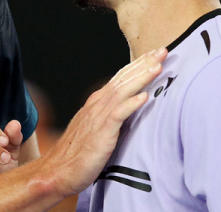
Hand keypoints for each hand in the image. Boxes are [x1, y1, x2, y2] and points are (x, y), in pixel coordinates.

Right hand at [40, 47, 166, 195]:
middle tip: (163, 50)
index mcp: (97, 102)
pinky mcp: (101, 132)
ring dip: (140, 78)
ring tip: (157, 66)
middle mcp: (97, 104)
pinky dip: (131, 104)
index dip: (138, 65)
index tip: (154, 55)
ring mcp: (98, 117)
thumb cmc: (77, 153)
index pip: (120, 78)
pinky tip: (144, 97)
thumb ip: (110, 115)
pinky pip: (118, 114)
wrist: (57, 171)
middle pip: (123, 78)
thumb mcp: (96, 128)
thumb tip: (127, 107)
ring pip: (122, 91)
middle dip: (144, 63)